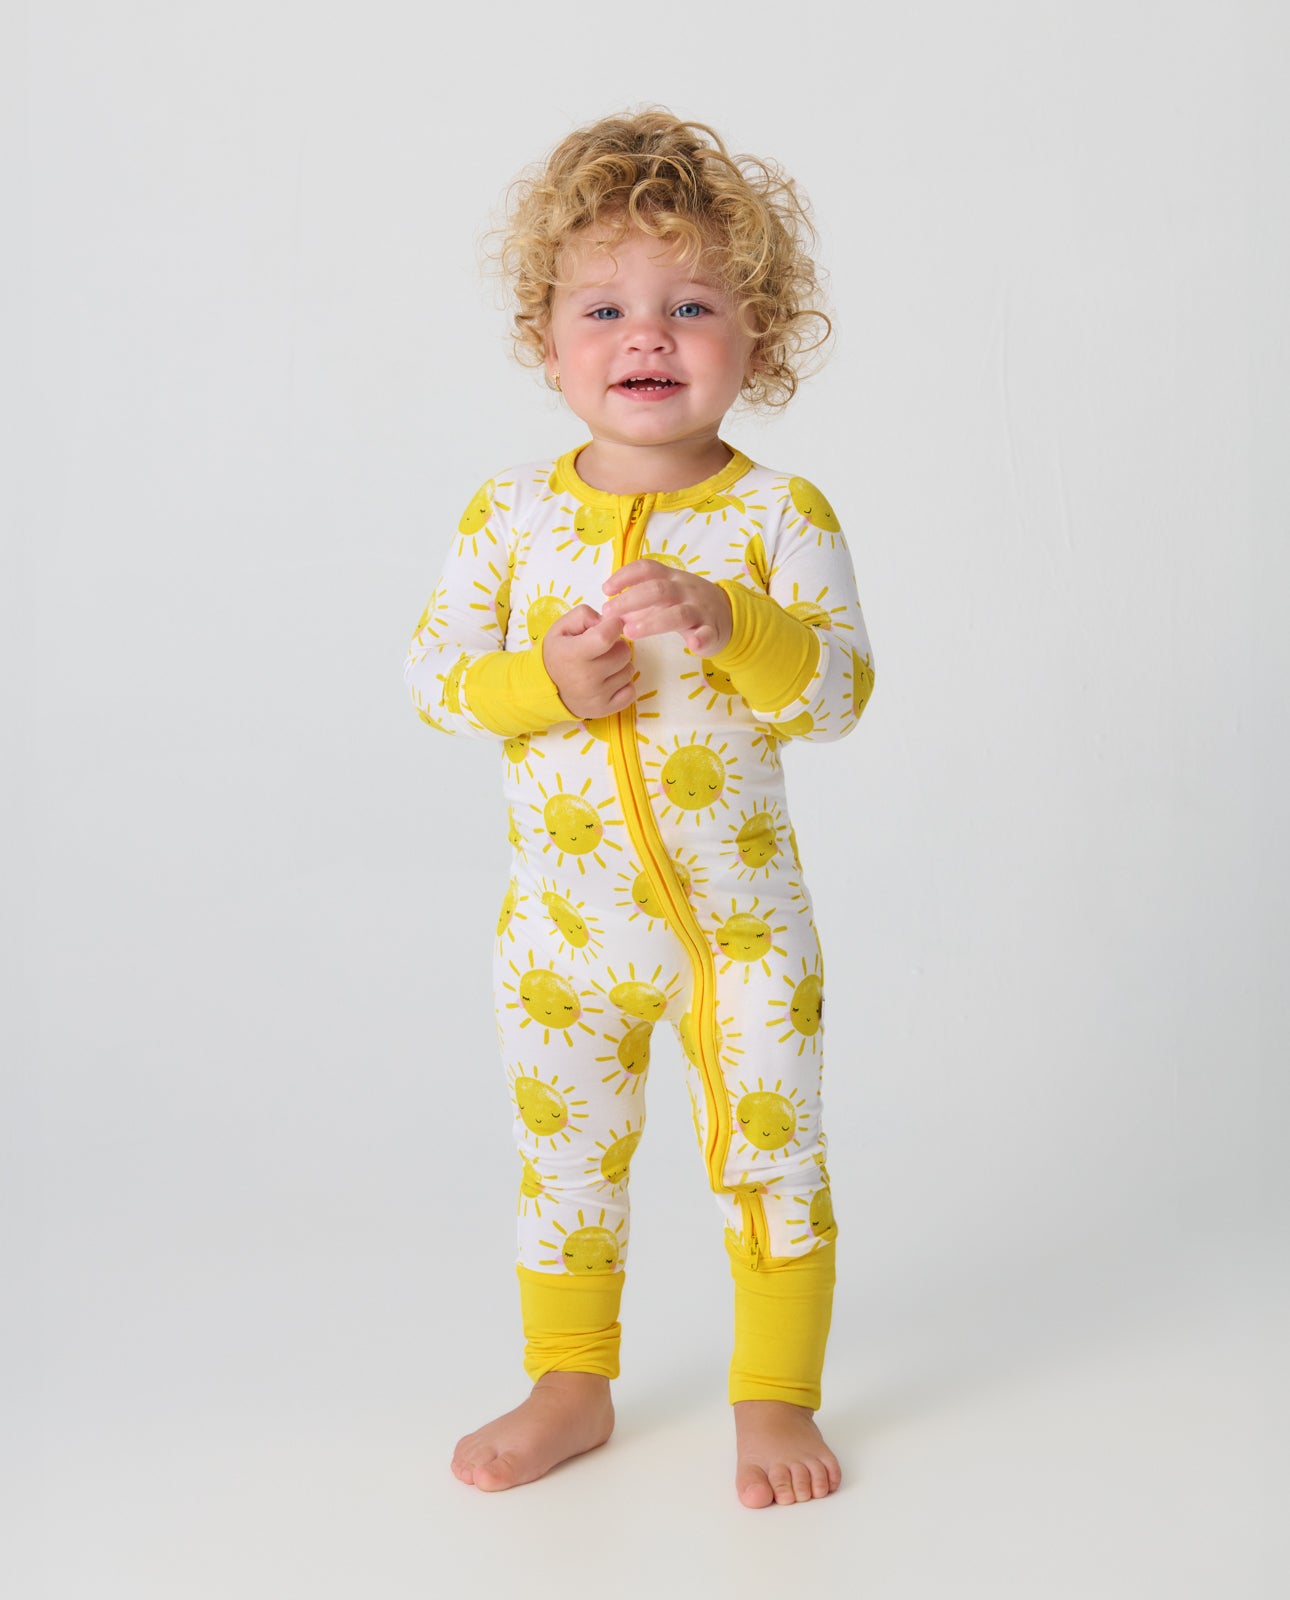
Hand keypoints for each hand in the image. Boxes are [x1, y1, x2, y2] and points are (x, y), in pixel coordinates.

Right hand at [541, 604, 637, 719]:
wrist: (545, 688)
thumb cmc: (557, 654)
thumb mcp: (561, 627)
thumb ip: (585, 615)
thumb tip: (608, 621)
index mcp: (574, 654)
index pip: (607, 636)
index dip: (613, 626)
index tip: (611, 626)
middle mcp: (586, 678)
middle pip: (624, 652)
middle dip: (617, 646)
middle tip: (604, 649)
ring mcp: (597, 696)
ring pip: (629, 670)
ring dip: (620, 665)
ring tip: (603, 665)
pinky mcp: (605, 709)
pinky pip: (631, 691)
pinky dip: (623, 684)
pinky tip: (609, 681)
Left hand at [600, 560, 733, 656]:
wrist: (728, 614)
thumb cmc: (688, 604)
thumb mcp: (665, 596)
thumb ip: (638, 603)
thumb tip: (610, 612)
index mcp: (672, 579)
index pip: (647, 568)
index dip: (625, 576)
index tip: (606, 590)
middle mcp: (685, 590)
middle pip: (657, 590)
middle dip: (630, 600)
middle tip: (608, 614)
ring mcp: (700, 610)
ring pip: (678, 614)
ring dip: (653, 622)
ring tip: (631, 632)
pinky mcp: (712, 631)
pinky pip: (708, 633)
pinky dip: (701, 639)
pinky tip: (693, 646)